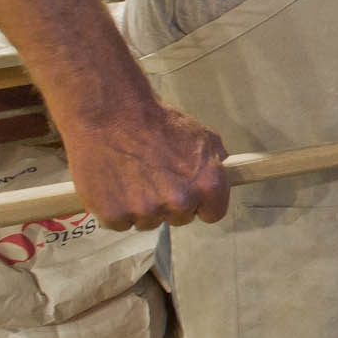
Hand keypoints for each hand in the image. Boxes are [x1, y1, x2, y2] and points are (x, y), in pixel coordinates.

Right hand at [58, 98, 230, 230]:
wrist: (112, 113)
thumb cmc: (156, 122)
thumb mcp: (202, 135)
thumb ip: (216, 160)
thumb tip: (225, 171)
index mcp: (208, 184)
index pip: (213, 214)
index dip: (200, 203)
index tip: (188, 193)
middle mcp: (181, 201)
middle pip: (179, 219)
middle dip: (169, 204)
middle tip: (154, 178)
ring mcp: (147, 210)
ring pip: (148, 223)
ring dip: (141, 207)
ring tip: (132, 177)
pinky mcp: (115, 214)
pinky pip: (119, 223)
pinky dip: (114, 210)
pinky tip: (114, 184)